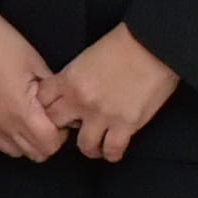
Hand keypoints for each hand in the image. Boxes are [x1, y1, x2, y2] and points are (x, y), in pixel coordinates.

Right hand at [0, 0, 75, 163]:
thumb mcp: (36, 62)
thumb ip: (51, 92)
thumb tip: (62, 108)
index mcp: (19, 109)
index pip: (50, 145)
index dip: (60, 133)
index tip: (59, 117)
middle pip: (34, 154)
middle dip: (46, 139)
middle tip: (46, 117)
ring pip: (14, 152)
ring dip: (25, 140)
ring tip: (27, 116)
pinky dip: (7, 134)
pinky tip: (8, 112)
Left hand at [52, 25, 180, 165]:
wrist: (154, 44)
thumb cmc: (125, 44)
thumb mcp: (87, 56)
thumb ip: (74, 77)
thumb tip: (70, 92)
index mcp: (70, 79)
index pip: (42, 101)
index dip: (48, 107)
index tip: (57, 110)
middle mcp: (82, 100)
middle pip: (57, 126)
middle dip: (63, 128)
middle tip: (74, 129)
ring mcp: (103, 115)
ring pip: (84, 146)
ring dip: (89, 147)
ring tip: (96, 144)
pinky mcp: (126, 125)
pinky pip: (112, 151)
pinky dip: (112, 153)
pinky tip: (113, 149)